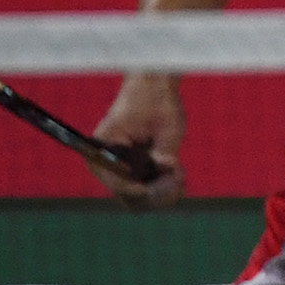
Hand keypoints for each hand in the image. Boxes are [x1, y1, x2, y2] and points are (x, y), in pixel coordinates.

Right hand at [89, 75, 185, 208]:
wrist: (152, 86)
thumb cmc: (157, 99)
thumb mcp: (167, 123)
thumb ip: (165, 148)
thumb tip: (166, 168)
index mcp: (102, 149)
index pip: (120, 185)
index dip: (148, 190)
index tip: (173, 180)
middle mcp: (103, 164)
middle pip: (129, 197)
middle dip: (159, 192)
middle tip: (182, 176)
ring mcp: (115, 170)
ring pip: (138, 199)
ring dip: (162, 192)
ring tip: (181, 174)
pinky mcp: (128, 172)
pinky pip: (142, 190)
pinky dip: (160, 188)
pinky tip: (177, 176)